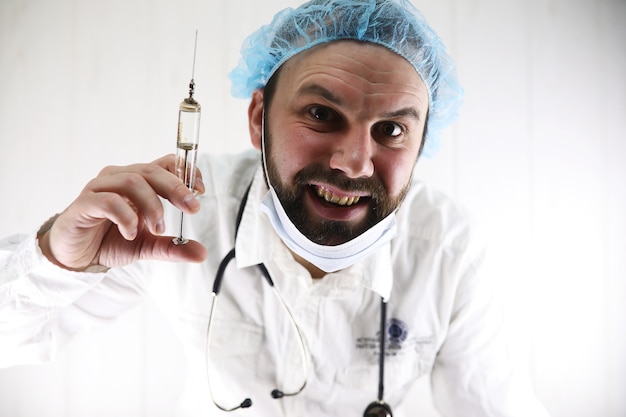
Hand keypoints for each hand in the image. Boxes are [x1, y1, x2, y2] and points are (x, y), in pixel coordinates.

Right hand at [38, 154, 207, 270]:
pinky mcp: (84, 204)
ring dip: (152, 206)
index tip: (200, 190)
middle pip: (151, 170)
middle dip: (176, 188)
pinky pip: (108, 201)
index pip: (165, 163)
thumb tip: (201, 254)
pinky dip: (126, 216)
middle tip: (192, 208)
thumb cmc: (110, 240)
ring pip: (132, 182)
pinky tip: (131, 233)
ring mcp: (100, 188)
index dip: (185, 171)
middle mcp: (119, 178)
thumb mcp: (147, 246)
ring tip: (158, 229)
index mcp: (138, 182)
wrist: (75, 256)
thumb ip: (173, 248)